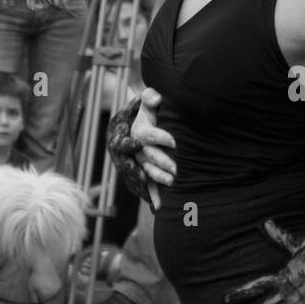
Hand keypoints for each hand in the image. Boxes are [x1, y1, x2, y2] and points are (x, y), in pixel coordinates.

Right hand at [107, 87, 173, 209]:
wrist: (129, 120)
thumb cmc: (142, 110)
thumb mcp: (145, 100)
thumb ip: (150, 97)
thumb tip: (156, 97)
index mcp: (132, 131)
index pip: (145, 135)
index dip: (158, 137)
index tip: (174, 141)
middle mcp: (130, 148)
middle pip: (144, 157)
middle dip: (159, 163)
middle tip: (175, 169)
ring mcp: (131, 161)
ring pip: (142, 172)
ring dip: (155, 180)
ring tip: (171, 183)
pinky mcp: (136, 171)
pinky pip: (142, 184)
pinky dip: (150, 195)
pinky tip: (158, 206)